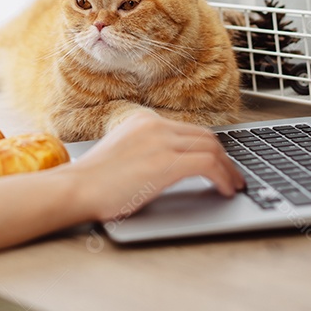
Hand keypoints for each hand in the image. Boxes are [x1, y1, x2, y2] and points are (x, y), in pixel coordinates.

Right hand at [69, 112, 244, 221]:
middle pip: (205, 136)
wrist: (77, 188)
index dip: (210, 147)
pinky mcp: (166, 162)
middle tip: (233, 175)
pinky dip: (223, 177)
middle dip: (224, 157)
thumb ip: (147, 151)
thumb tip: (171, 166)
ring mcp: (161, 141)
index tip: (220, 162)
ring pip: (212, 148)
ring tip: (234, 185)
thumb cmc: (93, 181)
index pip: (189, 129)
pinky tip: (225, 190)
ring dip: (228, 169)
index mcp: (144, 120)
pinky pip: (208, 165)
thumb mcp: (123, 154)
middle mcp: (155, 125)